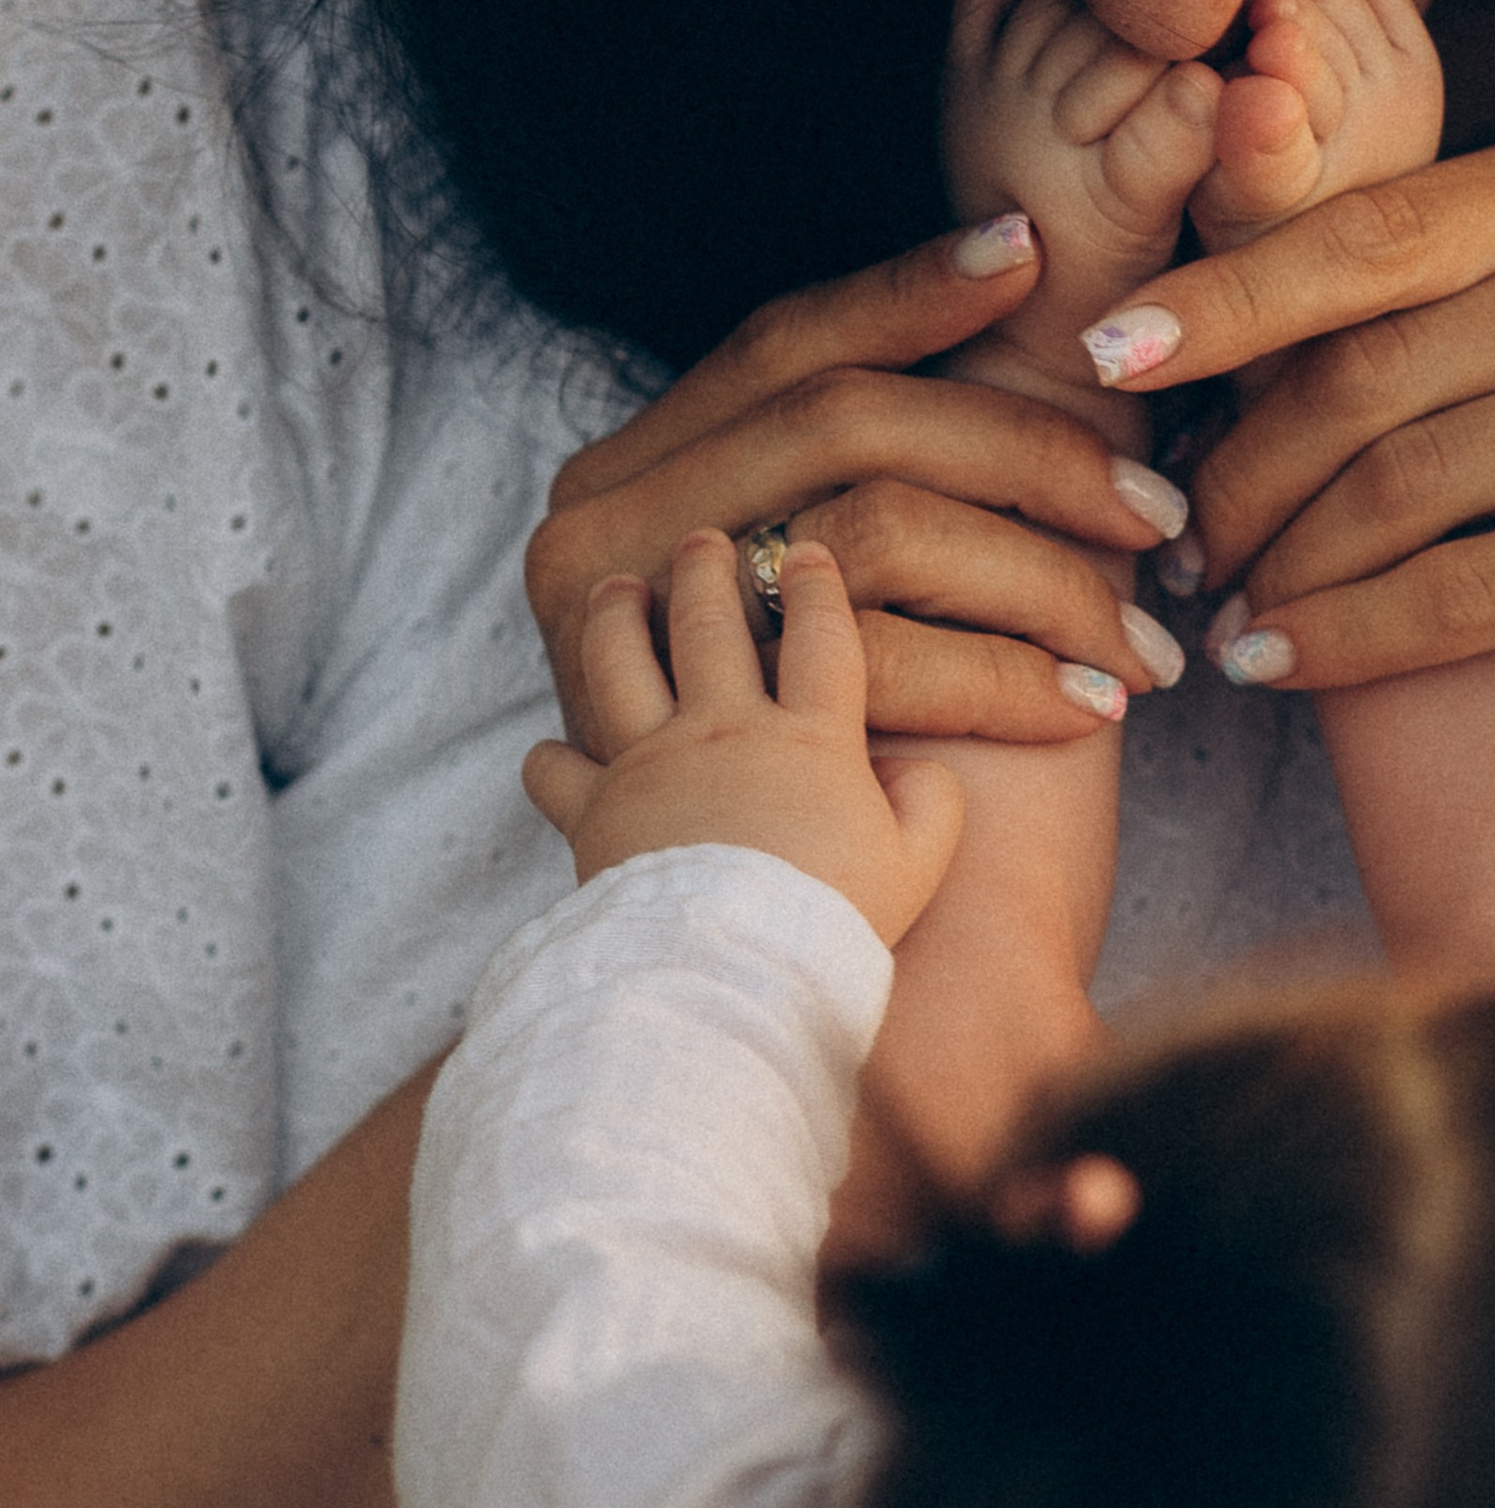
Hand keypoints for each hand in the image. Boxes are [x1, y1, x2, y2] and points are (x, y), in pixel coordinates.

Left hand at [525, 532, 963, 943]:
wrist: (733, 966)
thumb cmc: (830, 920)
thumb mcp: (918, 863)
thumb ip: (932, 802)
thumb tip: (916, 767)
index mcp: (808, 737)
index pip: (820, 636)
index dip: (817, 587)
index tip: (810, 554)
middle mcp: (722, 730)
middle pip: (707, 624)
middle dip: (706, 571)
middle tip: (703, 541)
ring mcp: (650, 764)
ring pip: (620, 661)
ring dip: (616, 617)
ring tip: (617, 589)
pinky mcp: (595, 812)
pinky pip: (555, 770)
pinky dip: (549, 758)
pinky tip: (552, 750)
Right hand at [526, 222, 1191, 752]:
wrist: (709, 949)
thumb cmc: (780, 756)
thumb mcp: (777, 595)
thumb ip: (842, 488)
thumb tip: (1007, 333)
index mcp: (625, 470)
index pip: (781, 341)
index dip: (910, 292)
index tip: (1035, 259)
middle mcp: (602, 528)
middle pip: (846, 419)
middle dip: (1027, 453)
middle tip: (1155, 511)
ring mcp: (631, 627)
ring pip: (876, 527)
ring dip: (1039, 574)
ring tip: (1143, 633)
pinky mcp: (697, 732)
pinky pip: (883, 663)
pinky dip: (1007, 674)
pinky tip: (1090, 704)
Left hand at [1077, 136, 1494, 787]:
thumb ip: (1382, 303)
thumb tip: (1156, 290)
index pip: (1373, 232)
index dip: (1228, 295)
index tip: (1107, 352)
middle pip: (1378, 364)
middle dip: (1244, 463)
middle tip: (1174, 542)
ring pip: (1408, 482)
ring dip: (1282, 563)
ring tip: (1220, 611)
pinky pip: (1465, 588)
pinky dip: (1345, 635)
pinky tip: (1272, 665)